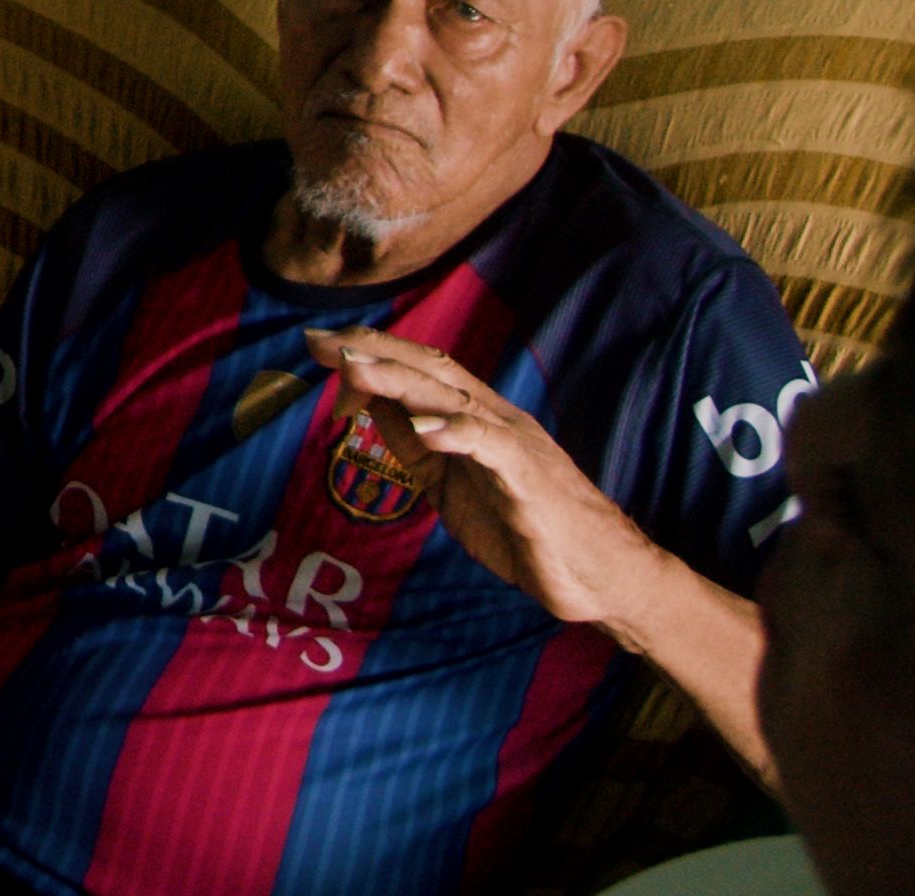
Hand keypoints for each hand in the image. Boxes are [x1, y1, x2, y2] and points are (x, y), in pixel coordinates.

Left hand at [307, 325, 670, 635]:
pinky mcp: (530, 478)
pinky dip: (457, 432)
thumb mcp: (448, 483)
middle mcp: (494, 418)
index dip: (369, 352)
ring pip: (453, 399)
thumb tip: (368, 405)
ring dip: (400, 381)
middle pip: (430, 370)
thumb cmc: (524, 527)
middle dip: (372, 352)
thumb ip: (413, 445)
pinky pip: (492, 447)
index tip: (317, 344)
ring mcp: (514, 444)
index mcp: (474, 418)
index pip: (418, 369)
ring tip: (354, 368)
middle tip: (318, 341)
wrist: (597, 574)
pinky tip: (424, 429)